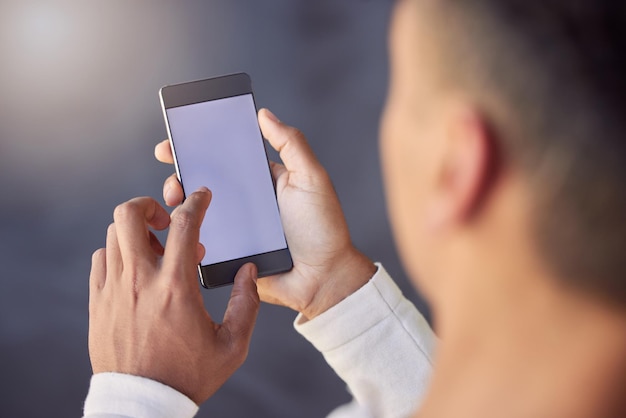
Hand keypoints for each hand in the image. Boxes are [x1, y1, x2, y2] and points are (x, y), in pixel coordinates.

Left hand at [88, 190, 259, 404]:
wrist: (142, 404)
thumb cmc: (187, 376)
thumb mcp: (232, 345)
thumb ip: (247, 303)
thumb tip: (249, 272)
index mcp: (176, 288)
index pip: (184, 225)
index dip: (196, 202)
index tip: (201, 196)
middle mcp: (140, 282)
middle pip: (129, 215)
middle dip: (149, 204)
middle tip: (165, 220)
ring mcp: (113, 290)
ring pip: (113, 234)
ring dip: (136, 232)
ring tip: (156, 250)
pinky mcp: (97, 302)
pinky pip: (101, 259)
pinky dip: (118, 253)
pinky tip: (135, 270)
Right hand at [155, 109, 375, 319]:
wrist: (322, 279)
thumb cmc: (323, 229)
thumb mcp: (311, 178)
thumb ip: (291, 144)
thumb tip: (264, 114)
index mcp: (261, 180)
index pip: (225, 157)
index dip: (201, 145)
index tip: (178, 138)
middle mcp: (244, 202)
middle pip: (203, 181)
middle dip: (180, 169)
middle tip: (169, 160)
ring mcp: (233, 229)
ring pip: (196, 211)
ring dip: (178, 200)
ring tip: (175, 196)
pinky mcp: (227, 254)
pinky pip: (200, 241)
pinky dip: (185, 233)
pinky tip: (178, 226)